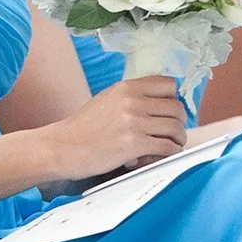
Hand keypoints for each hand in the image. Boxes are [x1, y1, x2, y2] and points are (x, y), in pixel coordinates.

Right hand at [40, 75, 186, 180]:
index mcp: (127, 87)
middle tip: (171, 133)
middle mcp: (132, 100)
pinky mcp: (134, 144)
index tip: (167, 112)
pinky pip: (167, 147)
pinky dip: (168, 153)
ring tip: (168, 146)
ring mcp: (134, 122)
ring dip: (176, 140)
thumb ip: (132, 97)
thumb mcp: (107, 100)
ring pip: (176, 128)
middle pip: (177, 108)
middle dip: (178, 123)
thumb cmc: (83, 127)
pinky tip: (157, 156)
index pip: (169, 85)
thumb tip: (160, 103)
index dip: (173, 100)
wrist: (63, 147)